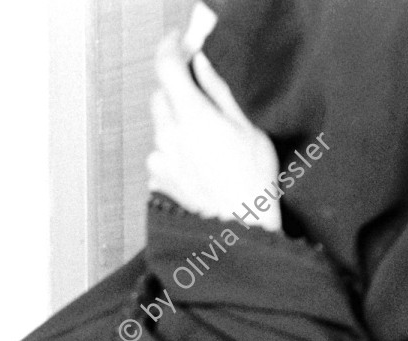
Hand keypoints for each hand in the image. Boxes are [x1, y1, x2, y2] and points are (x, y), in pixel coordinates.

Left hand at [147, 31, 280, 230]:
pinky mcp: (156, 181)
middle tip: (204, 99)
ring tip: (209, 146)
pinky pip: (161, 155)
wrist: (238, 231)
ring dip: (178, 125)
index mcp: (191, 118)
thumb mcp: (247, 127)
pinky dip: (175, 152)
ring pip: (161, 128)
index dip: (170, 48)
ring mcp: (158, 161)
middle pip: (161, 97)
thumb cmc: (251, 180)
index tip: (178, 41)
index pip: (166, 69)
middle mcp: (167, 137)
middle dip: (178, 90)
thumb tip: (203, 63)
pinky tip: (201, 167)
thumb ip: (219, 91)